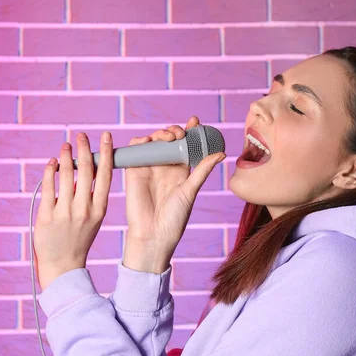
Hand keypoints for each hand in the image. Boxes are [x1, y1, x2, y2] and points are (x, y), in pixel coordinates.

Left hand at [33, 131, 113, 289]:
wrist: (63, 264)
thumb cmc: (79, 237)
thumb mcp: (94, 217)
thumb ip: (92, 195)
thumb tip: (87, 168)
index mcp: (99, 208)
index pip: (106, 175)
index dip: (106, 153)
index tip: (106, 137)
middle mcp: (84, 208)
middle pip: (86, 171)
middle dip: (84, 149)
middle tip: (82, 135)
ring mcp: (65, 212)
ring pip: (66, 175)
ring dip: (66, 156)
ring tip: (66, 144)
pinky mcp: (47, 215)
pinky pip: (49, 187)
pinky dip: (50, 171)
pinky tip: (52, 163)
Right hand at [123, 116, 225, 273]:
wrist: (154, 234)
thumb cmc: (175, 217)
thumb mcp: (191, 190)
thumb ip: (202, 170)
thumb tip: (221, 154)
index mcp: (181, 170)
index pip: (186, 145)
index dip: (190, 131)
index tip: (196, 122)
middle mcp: (165, 166)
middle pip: (169, 139)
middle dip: (175, 130)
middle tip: (181, 133)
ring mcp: (150, 167)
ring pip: (153, 141)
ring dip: (160, 133)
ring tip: (170, 137)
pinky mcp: (134, 170)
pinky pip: (135, 149)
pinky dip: (141, 141)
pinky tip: (149, 141)